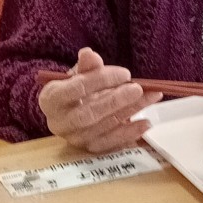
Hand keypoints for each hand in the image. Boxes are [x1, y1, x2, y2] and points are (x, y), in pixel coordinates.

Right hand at [38, 48, 161, 152]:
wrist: (72, 108)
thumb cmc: (76, 87)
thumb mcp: (79, 73)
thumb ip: (86, 65)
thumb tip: (88, 54)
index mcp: (51, 99)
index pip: (76, 88)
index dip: (101, 80)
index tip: (125, 73)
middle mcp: (59, 123)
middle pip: (88, 114)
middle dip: (116, 101)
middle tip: (138, 88)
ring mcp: (74, 138)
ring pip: (104, 127)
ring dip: (130, 111)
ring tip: (152, 97)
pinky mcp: (89, 148)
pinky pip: (111, 143)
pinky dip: (130, 133)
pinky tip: (146, 122)